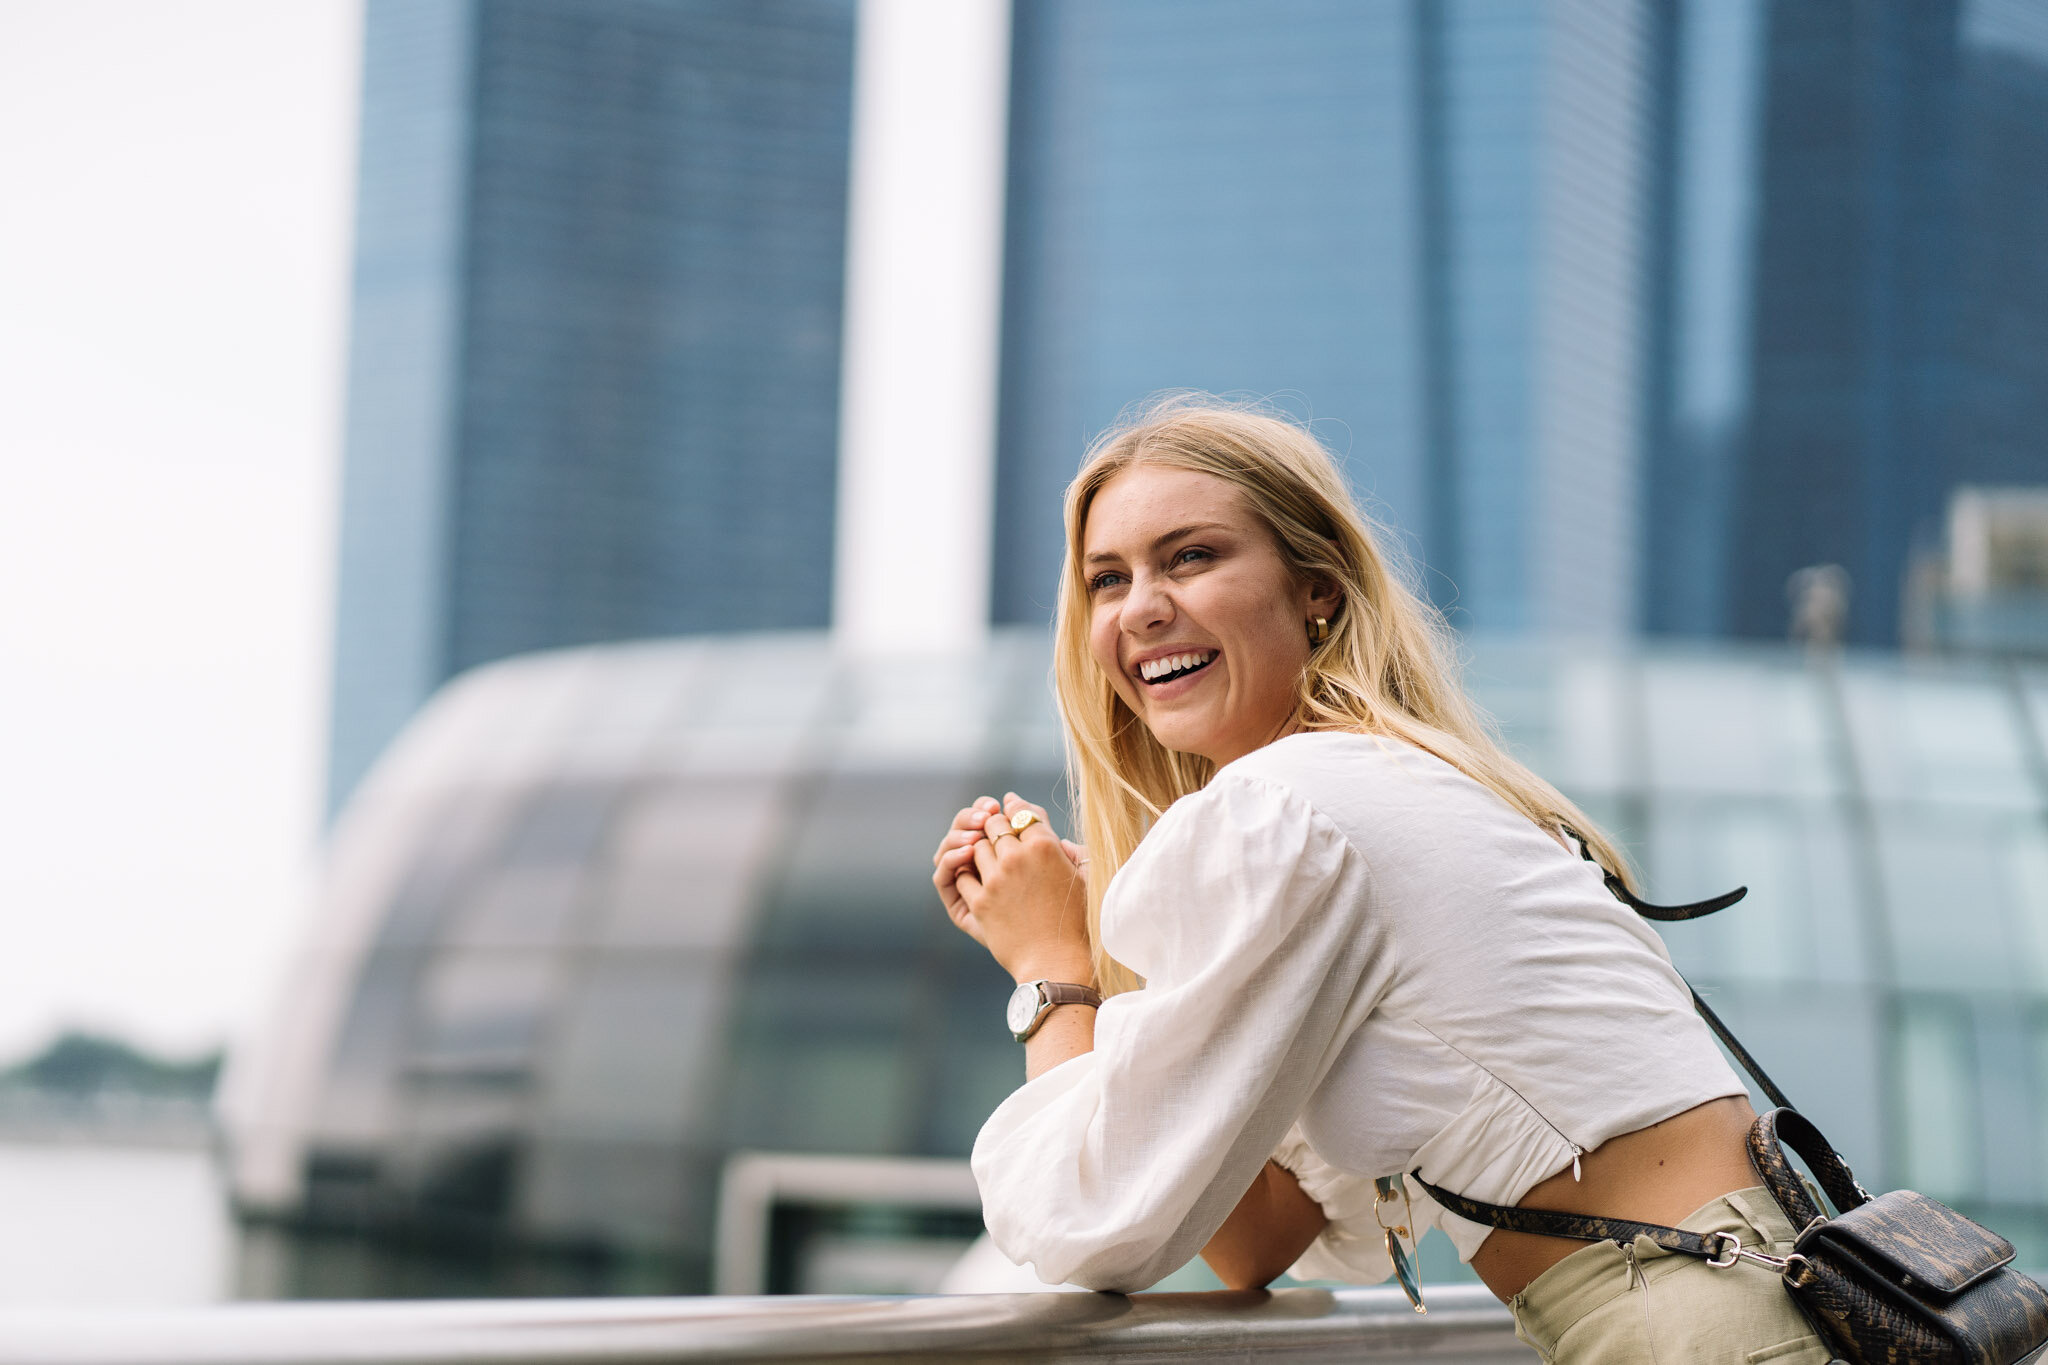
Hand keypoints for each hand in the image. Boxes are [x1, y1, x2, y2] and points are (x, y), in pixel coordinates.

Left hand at [930, 793, 1091, 982]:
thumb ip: (1068, 849)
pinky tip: (974, 874)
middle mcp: (1017, 858)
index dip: (1015, 807)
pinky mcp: (980, 902)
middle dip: (995, 824)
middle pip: (994, 824)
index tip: (1009, 804)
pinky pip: (963, 874)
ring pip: (976, 846)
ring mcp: (995, 880)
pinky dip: (966, 871)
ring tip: (986, 854)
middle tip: (996, 828)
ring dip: (980, 847)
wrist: (1057, 962)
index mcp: (1046, 847)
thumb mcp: (1082, 877)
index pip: (1022, 813)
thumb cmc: (1077, 921)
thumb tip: (1052, 833)